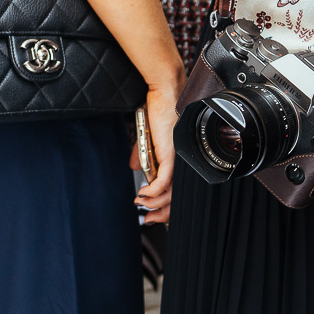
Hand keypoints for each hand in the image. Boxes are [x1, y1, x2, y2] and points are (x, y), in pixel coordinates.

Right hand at [134, 82, 181, 223]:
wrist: (164, 93)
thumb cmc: (158, 111)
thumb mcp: (147, 138)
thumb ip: (142, 154)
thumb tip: (133, 168)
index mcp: (177, 159)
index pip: (176, 189)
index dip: (166, 204)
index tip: (153, 213)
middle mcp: (180, 161)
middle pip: (176, 196)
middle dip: (162, 212)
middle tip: (149, 219)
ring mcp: (177, 160)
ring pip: (169, 191)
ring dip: (154, 202)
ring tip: (142, 203)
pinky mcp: (170, 155)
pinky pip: (164, 181)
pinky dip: (153, 191)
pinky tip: (144, 194)